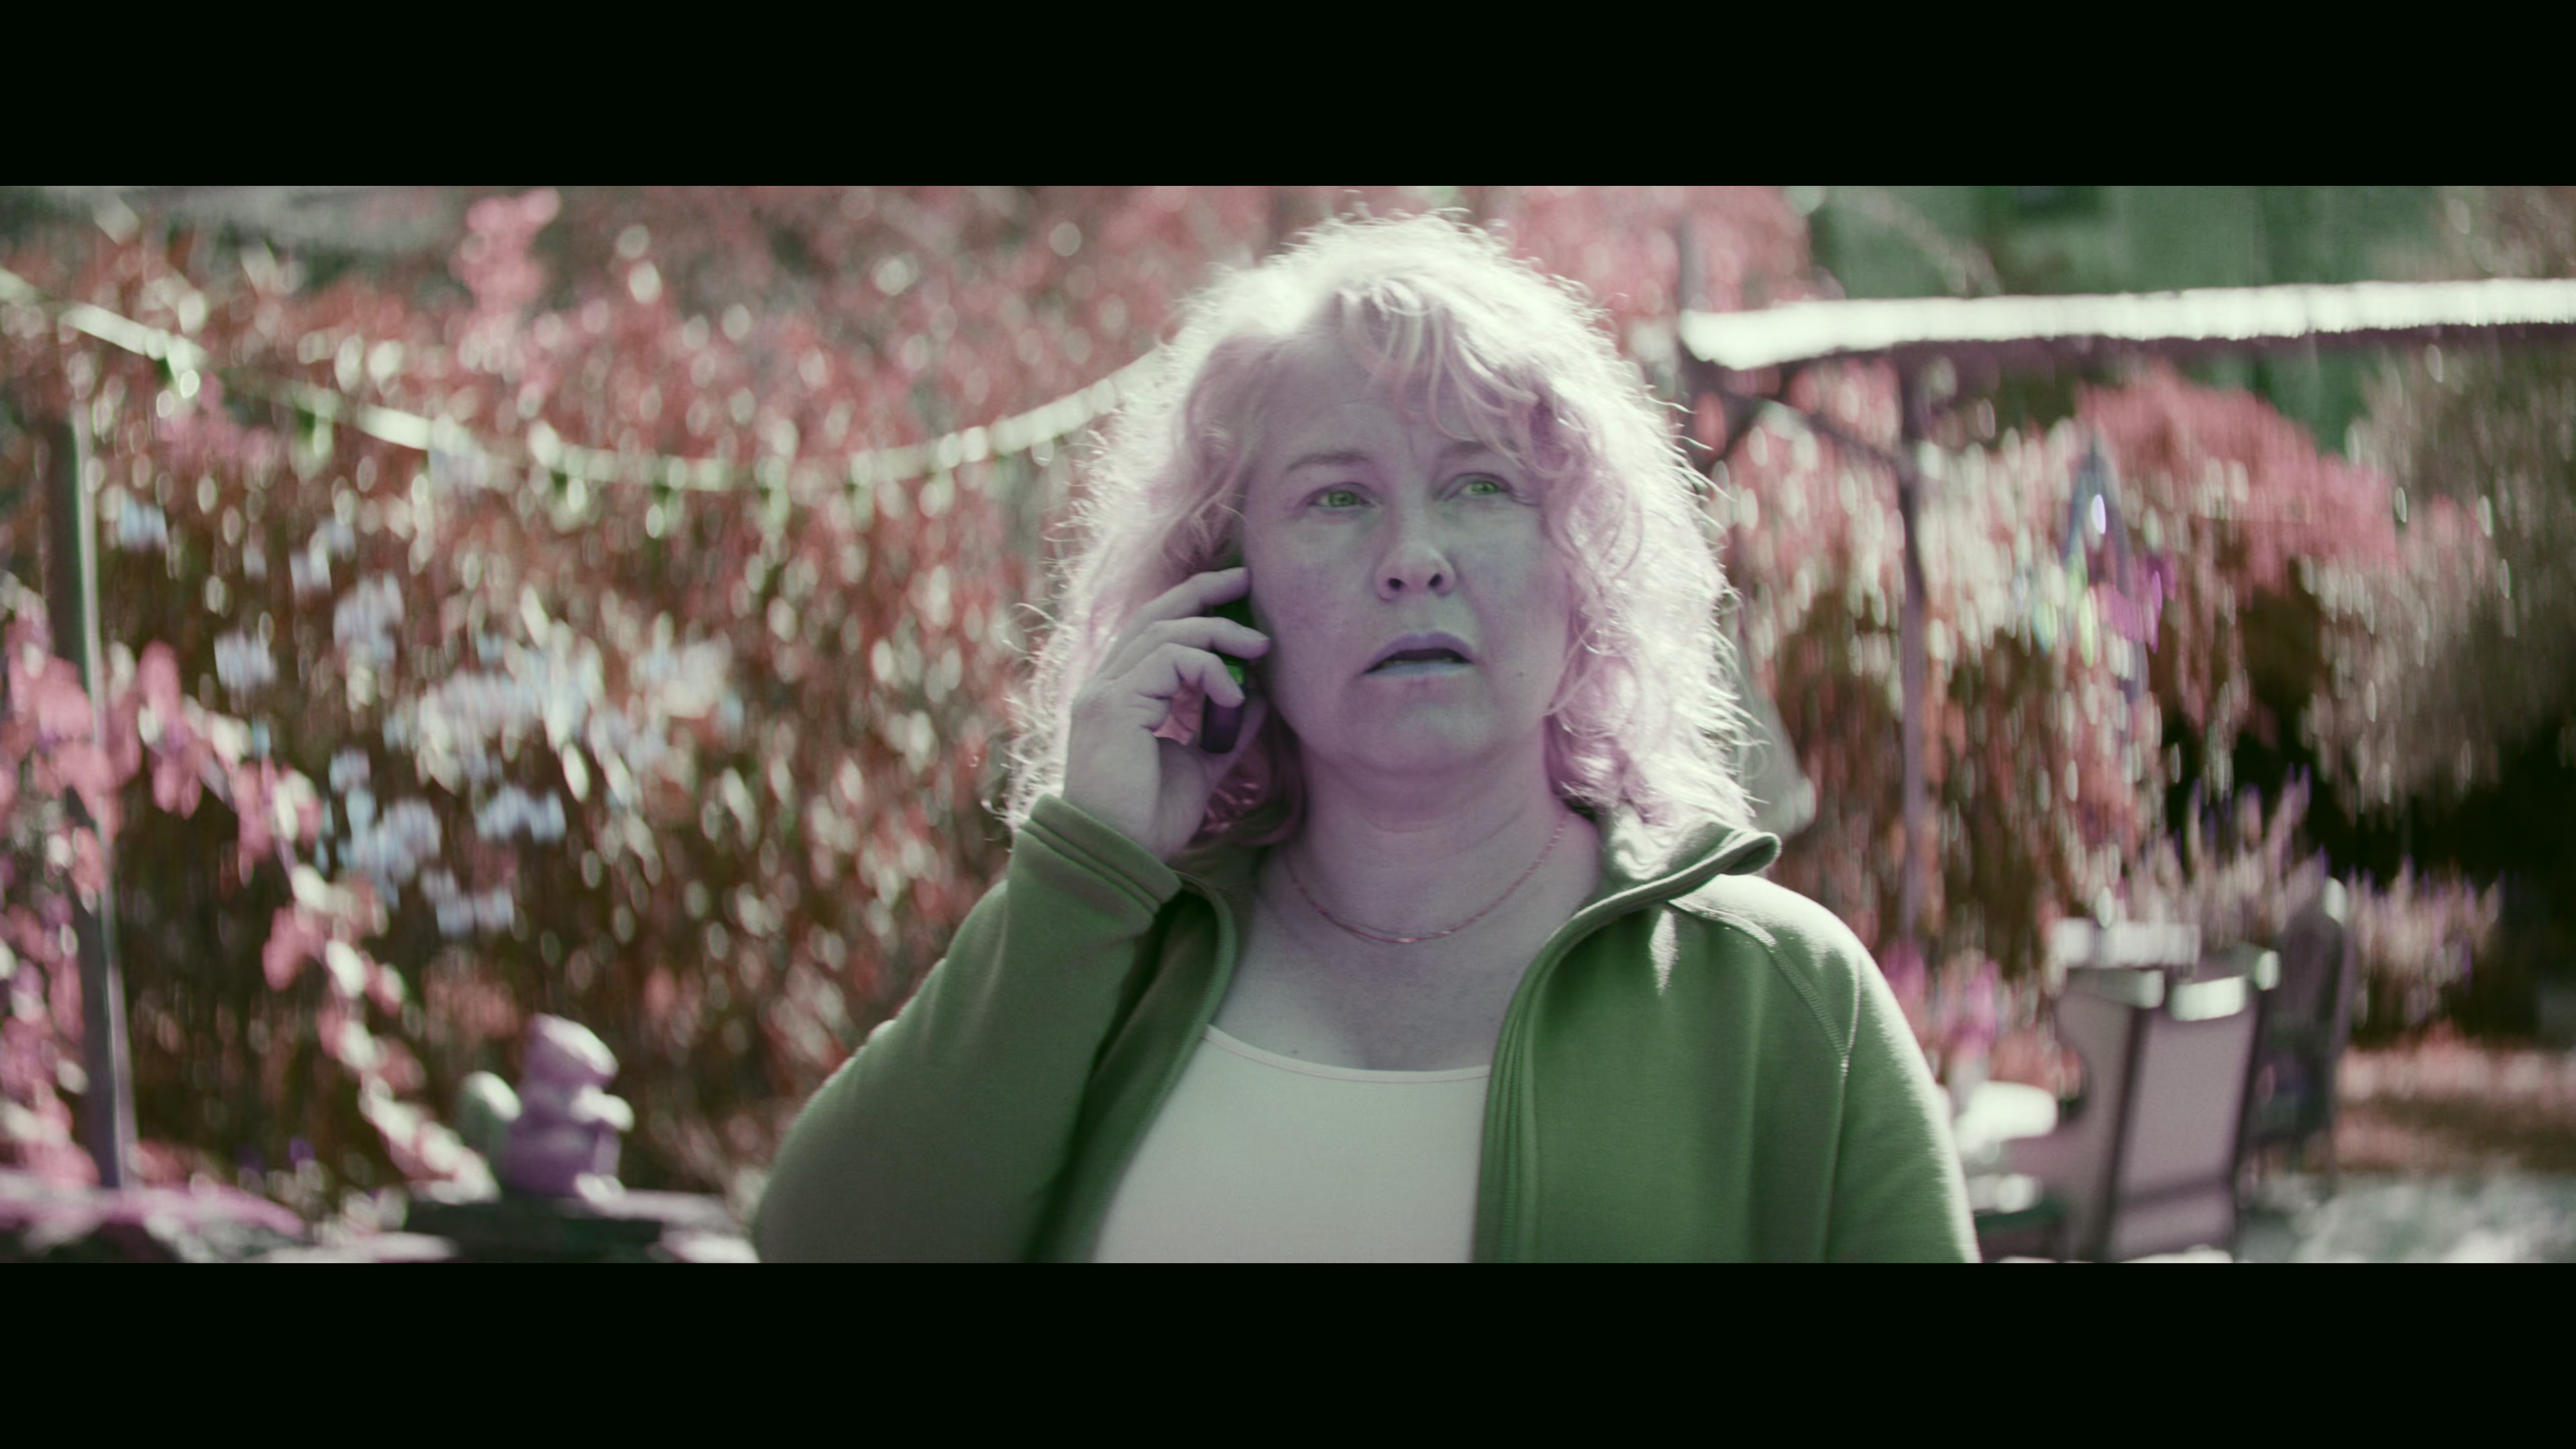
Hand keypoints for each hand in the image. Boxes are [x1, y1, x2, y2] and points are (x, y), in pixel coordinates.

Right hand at [1061, 566, 1270, 861]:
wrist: (1117, 856)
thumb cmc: (1149, 819)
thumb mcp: (1200, 766)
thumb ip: (1225, 731)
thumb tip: (1263, 696)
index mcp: (1120, 694)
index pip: (1154, 629)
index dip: (1194, 604)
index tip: (1238, 595)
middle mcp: (1106, 685)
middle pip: (1155, 614)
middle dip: (1203, 591)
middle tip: (1247, 581)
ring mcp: (1105, 692)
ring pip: (1164, 631)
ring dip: (1218, 633)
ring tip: (1259, 649)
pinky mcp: (1114, 705)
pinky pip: (1168, 660)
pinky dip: (1209, 669)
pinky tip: (1233, 696)